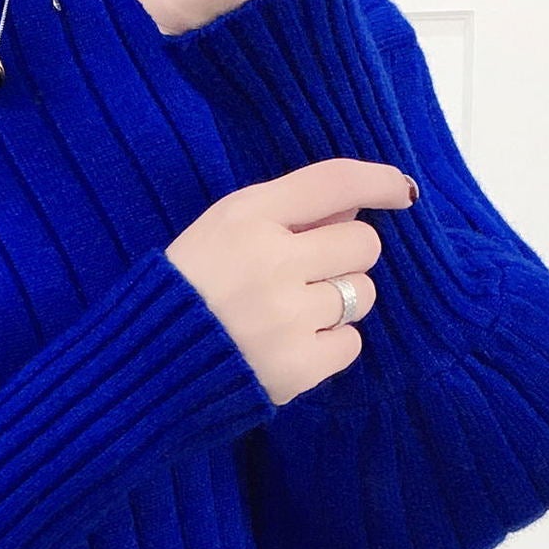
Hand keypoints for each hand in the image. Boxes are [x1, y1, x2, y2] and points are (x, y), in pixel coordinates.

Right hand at [166, 158, 415, 406]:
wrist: (148, 368)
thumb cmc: (189, 289)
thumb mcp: (224, 230)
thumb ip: (289, 213)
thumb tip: (357, 205)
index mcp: (248, 217)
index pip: (334, 182)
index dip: (378, 181)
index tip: (401, 192)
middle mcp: (272, 261)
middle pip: (362, 243)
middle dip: (345, 256)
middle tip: (308, 276)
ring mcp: (287, 317)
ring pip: (362, 295)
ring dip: (338, 303)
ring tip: (293, 314)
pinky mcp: (297, 366)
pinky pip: (351, 343)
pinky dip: (330, 345)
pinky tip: (292, 345)